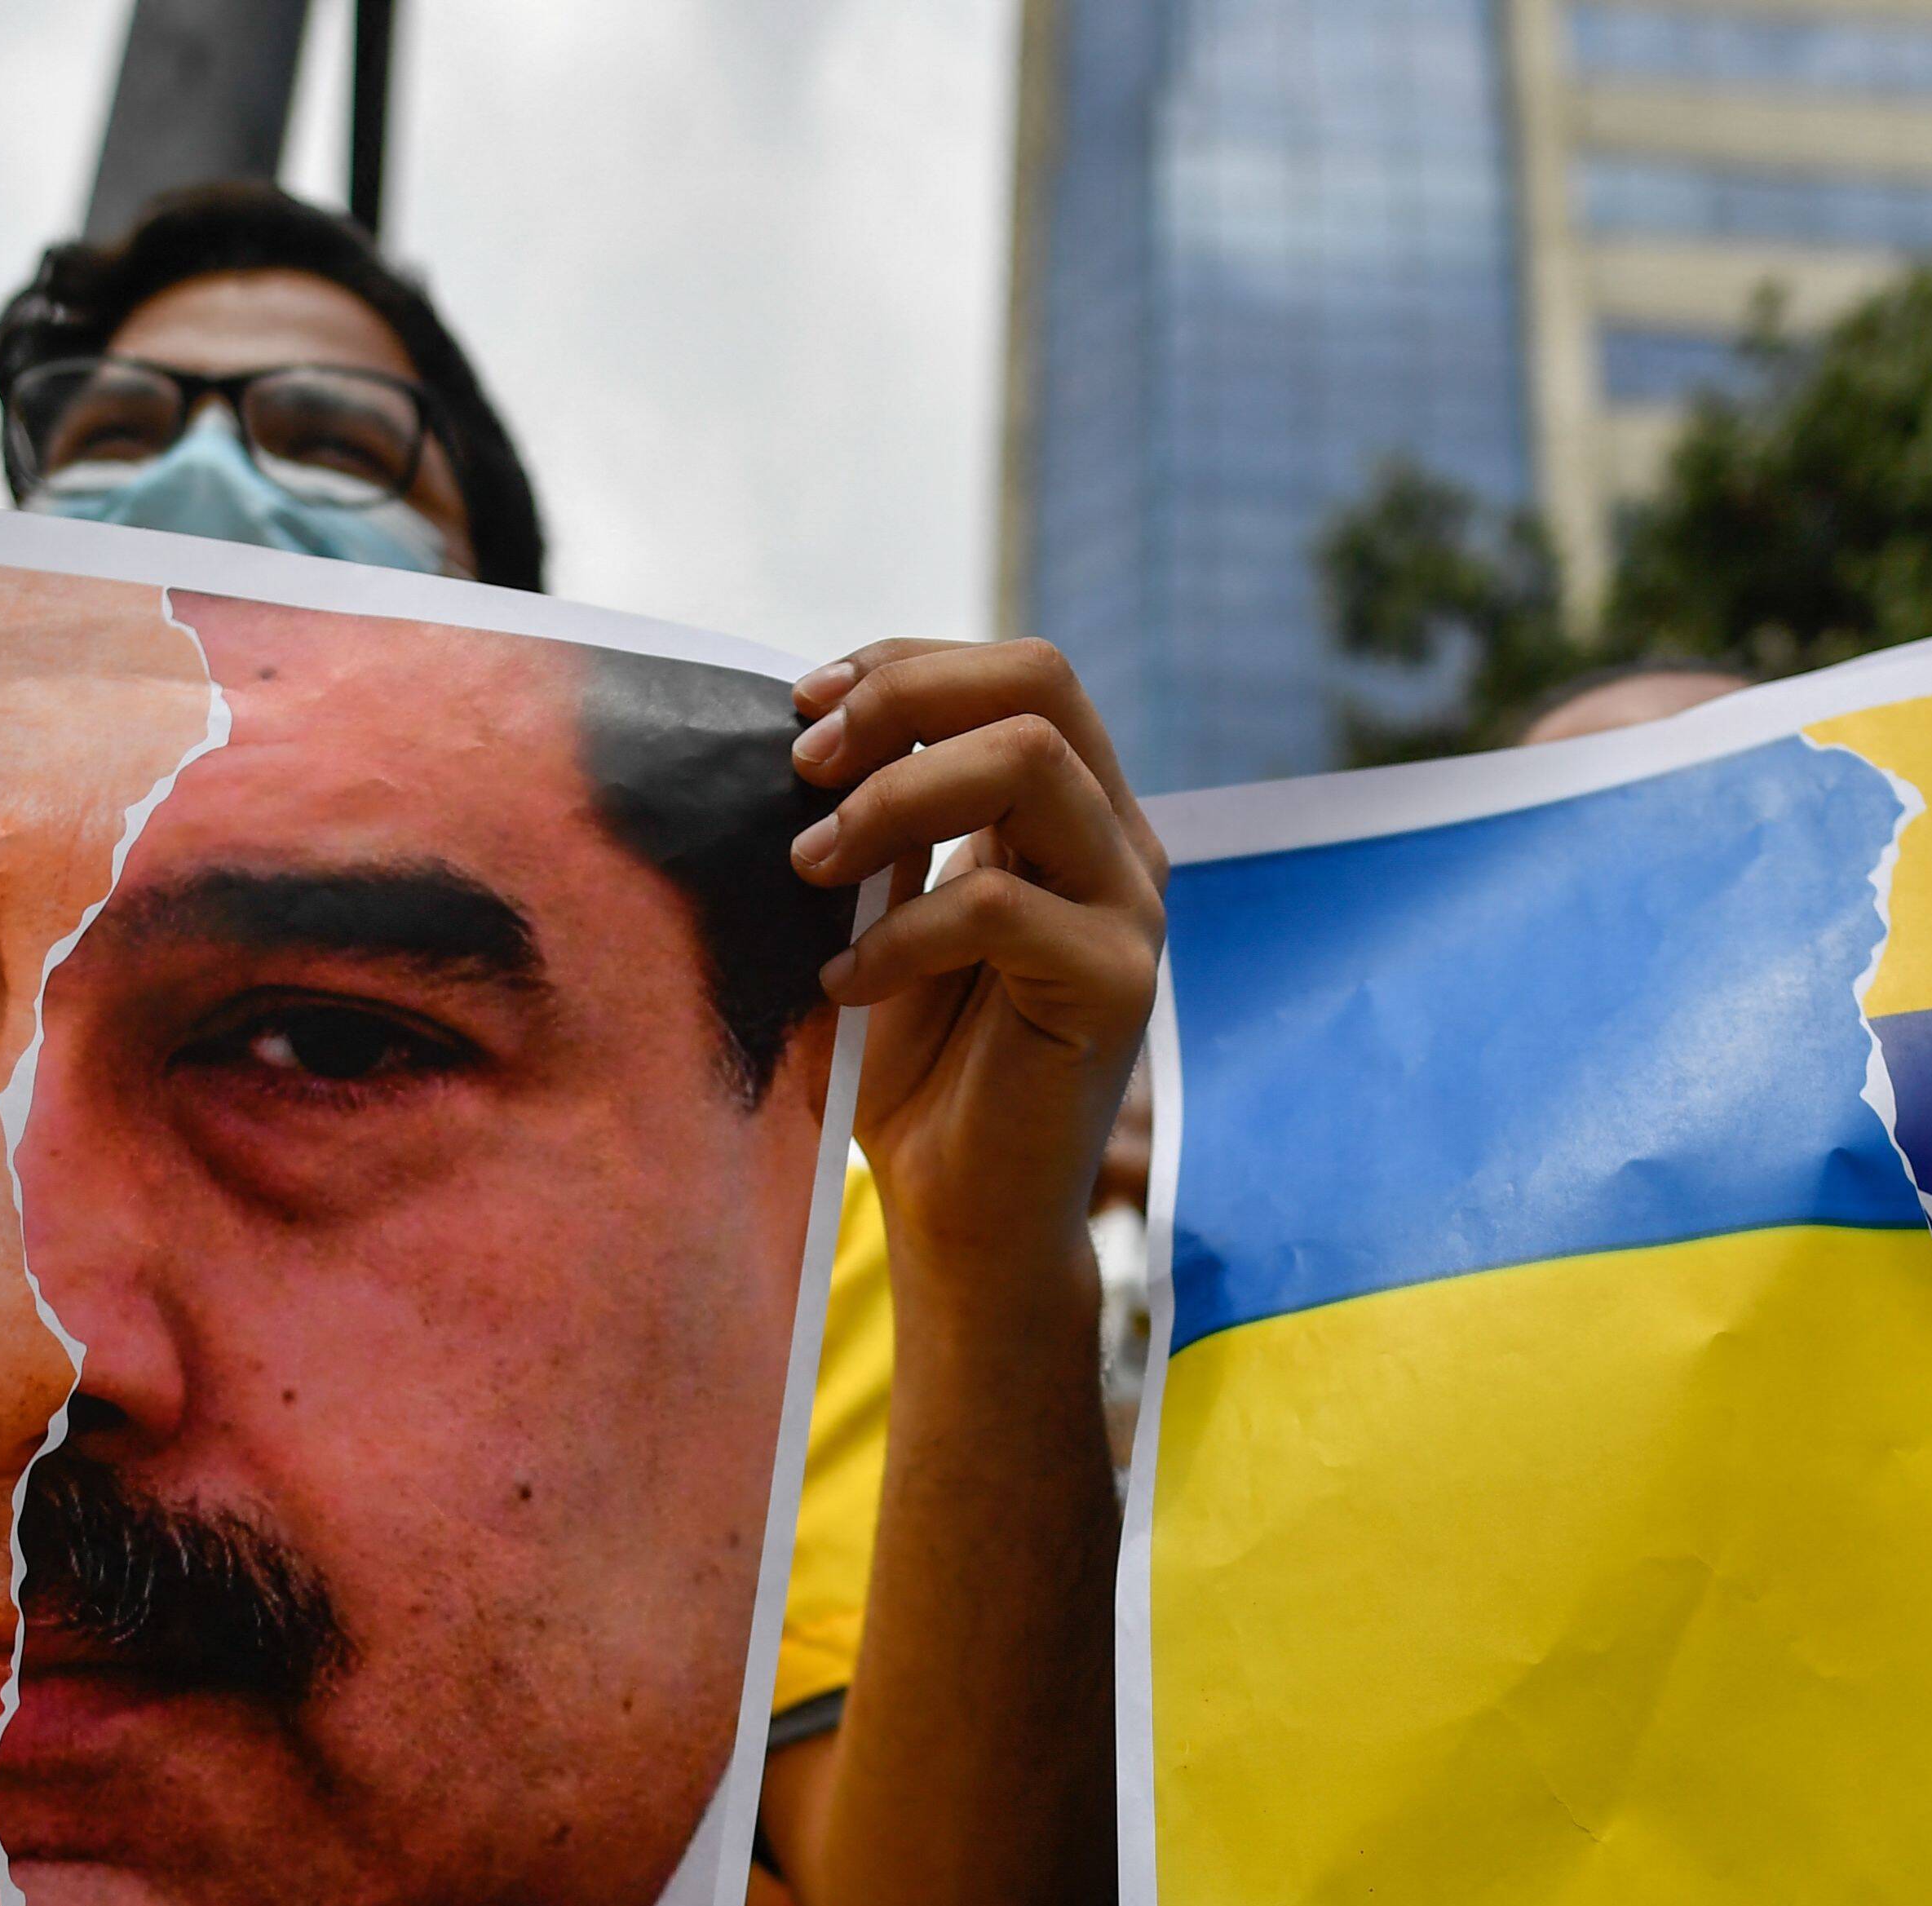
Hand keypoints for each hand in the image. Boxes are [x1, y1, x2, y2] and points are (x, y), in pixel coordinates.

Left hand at [787, 639, 1165, 1297]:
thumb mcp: (883, 915)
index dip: (906, 665)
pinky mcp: (1117, 984)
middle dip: (903, 700)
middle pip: (1040, 682)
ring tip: (811, 867)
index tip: (802, 705)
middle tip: (804, 765)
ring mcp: (1129, 909)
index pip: (1016, 674)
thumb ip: (883, 829)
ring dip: (894, 798)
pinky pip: (995, 904)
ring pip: (1029, 762)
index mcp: (1070, 814)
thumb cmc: (917, 1070)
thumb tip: (816, 733)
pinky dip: (897, 933)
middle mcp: (1118, 843)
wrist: (963, 1214)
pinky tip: (843, 985)